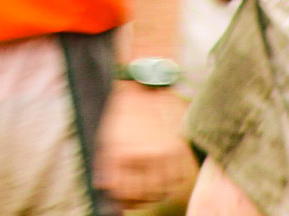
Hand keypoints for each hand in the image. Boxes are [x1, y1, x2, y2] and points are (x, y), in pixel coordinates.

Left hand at [94, 83, 196, 208]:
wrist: (146, 87)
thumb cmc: (124, 113)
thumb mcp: (108, 138)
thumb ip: (106, 166)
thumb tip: (106, 188)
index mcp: (126, 155)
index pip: (127, 194)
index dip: (125, 202)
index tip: (124, 201)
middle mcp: (148, 156)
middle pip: (147, 195)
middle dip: (140, 200)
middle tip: (138, 198)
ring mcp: (167, 152)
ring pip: (165, 190)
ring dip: (157, 195)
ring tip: (151, 191)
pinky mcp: (182, 147)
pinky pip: (181, 178)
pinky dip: (174, 184)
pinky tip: (166, 181)